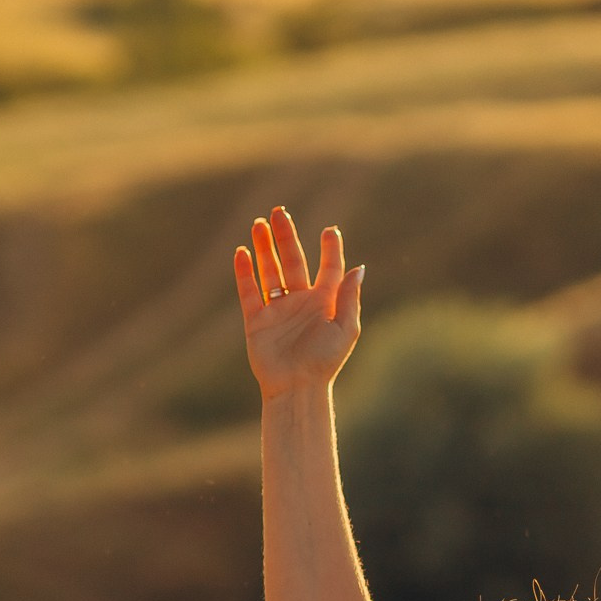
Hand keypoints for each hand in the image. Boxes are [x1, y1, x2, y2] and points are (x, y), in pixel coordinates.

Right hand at [234, 207, 364, 399]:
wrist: (297, 387)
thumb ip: (349, 297)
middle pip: (292, 261)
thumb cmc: (325, 362)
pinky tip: (242, 252)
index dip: (330, 249)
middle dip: (285, 237)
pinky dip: (245, 273)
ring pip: (269, 271)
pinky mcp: (256, 321)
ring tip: (258, 224)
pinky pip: (249, 292)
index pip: (328, 268)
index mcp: (324, 302)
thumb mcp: (346, 329)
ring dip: (263, 248)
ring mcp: (277, 310)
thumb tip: (358, 267)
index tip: (329, 231)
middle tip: (279, 212)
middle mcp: (300, 302)